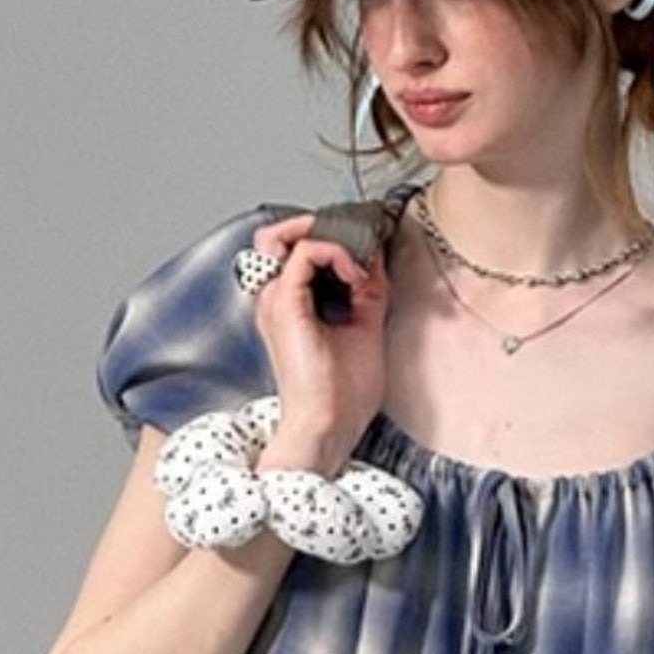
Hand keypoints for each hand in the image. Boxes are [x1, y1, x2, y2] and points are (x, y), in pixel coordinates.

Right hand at [249, 213, 389, 460]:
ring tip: (360, 261)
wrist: (329, 426)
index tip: (370, 254)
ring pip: (293, 236)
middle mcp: (276, 298)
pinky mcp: (286, 304)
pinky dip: (338, 252)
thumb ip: (368, 291)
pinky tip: (358, 276)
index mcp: (290, 305)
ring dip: (334, 236)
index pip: (299, 248)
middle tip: (362, 240)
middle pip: (285, 235)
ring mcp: (277, 299)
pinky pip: (307, 251)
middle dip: (326, 227)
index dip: (335, 238)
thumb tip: (377, 258)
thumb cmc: (342, 395)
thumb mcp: (365, 328)